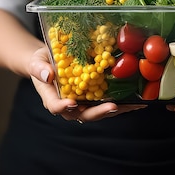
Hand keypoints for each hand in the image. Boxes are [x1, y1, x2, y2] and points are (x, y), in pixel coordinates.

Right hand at [28, 46, 145, 122]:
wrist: (49, 61)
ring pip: (98, 112)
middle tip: (112, 107)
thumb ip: (39, 68)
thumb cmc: (41, 62)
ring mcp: (82, 103)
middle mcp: (69, 104)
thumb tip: (48, 74)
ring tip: (133, 106)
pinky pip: (107, 103)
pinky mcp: (93, 98)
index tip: (71, 103)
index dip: (63, 107)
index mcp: (52, 97)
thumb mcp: (37, 60)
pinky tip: (137, 102)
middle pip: (82, 114)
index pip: (55, 106)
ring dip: (116, 110)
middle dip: (98, 112)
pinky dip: (122, 104)